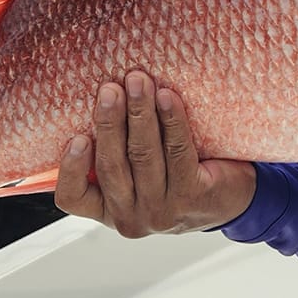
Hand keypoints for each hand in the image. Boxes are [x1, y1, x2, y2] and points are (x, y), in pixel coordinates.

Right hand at [55, 71, 256, 236]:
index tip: (77, 137)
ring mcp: (162, 210)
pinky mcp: (192, 197)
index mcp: (106, 209)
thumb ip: (112, 152)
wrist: (227, 199)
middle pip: (112, 166)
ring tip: (138, 81)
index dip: (70, 169)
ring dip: (140, 113)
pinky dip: (172, 121)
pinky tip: (167, 98)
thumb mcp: (134, 177)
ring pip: (144, 156)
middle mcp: (130, 216)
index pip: (72, 198)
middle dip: (110, 122)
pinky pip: (178, 151)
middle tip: (110, 89)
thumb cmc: (171, 179)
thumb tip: (95, 98)